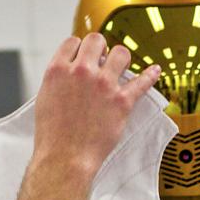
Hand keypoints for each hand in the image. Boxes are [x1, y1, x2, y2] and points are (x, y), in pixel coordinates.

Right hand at [30, 32, 162, 173]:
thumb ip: (59, 80)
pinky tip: (155, 71)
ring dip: (121, 59)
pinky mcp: (121, 101)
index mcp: (59, 69)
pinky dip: (150, 75)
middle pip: (97, 40)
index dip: (80, 49)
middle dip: (100, 49)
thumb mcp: (44, 98)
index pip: (73, 42)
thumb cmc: (52, 135)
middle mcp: (82, 71)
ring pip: (121, 53)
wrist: (64, 158)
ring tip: (121, 67)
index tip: (84, 56)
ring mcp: (103, 85)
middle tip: (103, 61)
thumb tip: (69, 72)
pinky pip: (142, 82)